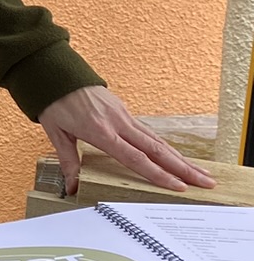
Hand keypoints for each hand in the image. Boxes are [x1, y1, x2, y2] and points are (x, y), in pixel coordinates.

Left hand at [39, 85, 216, 193]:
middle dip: (183, 168)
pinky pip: (150, 133)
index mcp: (101, 131)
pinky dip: (167, 147)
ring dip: (181, 158)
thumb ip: (68, 160)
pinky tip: (178, 158)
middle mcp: (119, 123)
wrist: (57, 73)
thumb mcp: (56, 133)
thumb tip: (72, 186)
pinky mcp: (125, 112)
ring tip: (202, 173)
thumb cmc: (54, 103)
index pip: (135, 158)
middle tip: (207, 182)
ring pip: (158, 141)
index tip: (178, 186)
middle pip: (157, 150)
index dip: (158, 174)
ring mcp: (125, 116)